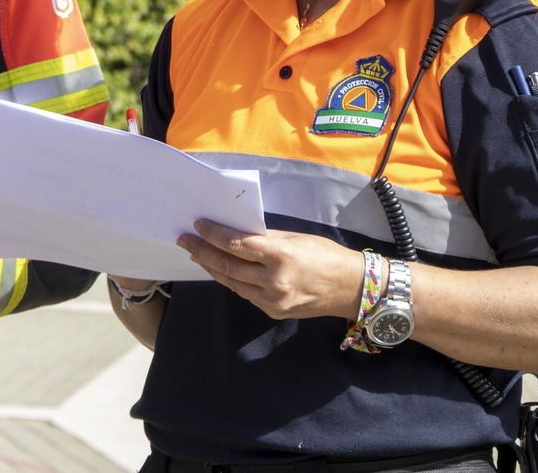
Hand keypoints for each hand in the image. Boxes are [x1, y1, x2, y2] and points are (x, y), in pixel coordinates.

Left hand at [179, 219, 362, 320]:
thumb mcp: (295, 238)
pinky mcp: (274, 311)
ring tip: (198, 254)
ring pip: (232, 282)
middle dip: (203, 252)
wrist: (351, 289)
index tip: (197, 226)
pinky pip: (245, 293)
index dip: (213, 235)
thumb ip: (265, 238)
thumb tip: (236, 232)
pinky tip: (222, 269)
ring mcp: (273, 300)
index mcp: (280, 256)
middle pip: (228, 265)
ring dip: (212, 267)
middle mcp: (274, 281)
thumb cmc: (325, 256)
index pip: (236, 245)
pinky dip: (231, 280)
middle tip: (185, 241)